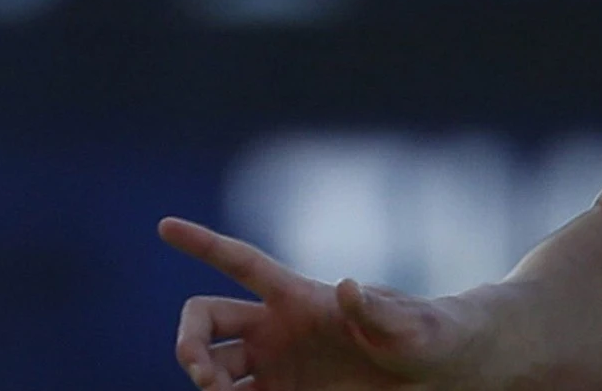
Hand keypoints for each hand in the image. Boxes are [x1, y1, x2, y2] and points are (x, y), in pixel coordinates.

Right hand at [160, 216, 482, 390]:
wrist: (438, 372)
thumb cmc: (427, 335)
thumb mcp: (408, 323)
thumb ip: (376, 308)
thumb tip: (347, 285)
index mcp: (298, 295)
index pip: (239, 261)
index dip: (201, 243)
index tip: (163, 226)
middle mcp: (276, 327)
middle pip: (205, 319)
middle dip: (188, 343)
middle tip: (206, 378)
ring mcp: (276, 363)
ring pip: (213, 366)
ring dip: (205, 382)